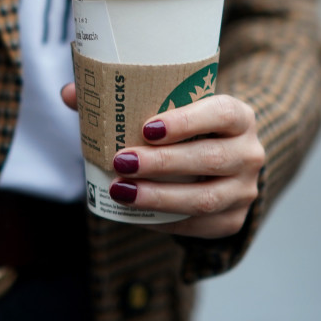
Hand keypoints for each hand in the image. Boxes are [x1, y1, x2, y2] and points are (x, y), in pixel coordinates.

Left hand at [61, 83, 263, 238]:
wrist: (226, 159)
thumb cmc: (189, 129)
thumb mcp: (171, 110)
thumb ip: (124, 100)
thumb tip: (70, 94)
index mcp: (240, 116)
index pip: (223, 114)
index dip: (188, 121)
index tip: (148, 127)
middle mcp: (250, 153)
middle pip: (210, 159)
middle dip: (162, 164)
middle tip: (122, 162)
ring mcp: (245, 190)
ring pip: (205, 198)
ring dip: (159, 197)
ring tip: (121, 191)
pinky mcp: (233, 220)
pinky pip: (198, 226)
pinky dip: (164, 221)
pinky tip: (135, 213)